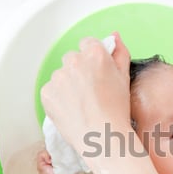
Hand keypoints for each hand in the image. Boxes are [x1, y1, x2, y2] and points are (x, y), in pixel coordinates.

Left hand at [40, 32, 130, 152]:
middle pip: (73, 58)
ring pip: (62, 75)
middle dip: (80, 71)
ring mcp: (58, 77)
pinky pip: (52, 90)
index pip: (88, 44)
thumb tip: (114, 35)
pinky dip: (60, 98)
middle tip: (92, 92)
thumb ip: (120, 53)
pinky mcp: (47, 92)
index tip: (97, 74)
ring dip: (69, 85)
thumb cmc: (117, 110)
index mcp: (95, 54)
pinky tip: (73, 110)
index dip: (93, 59)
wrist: (102, 137)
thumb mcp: (125, 78)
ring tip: (83, 104)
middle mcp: (74, 61)